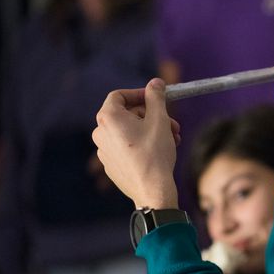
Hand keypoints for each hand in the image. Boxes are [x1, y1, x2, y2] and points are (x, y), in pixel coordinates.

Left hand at [91, 78, 180, 208]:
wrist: (152, 190)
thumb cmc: (155, 154)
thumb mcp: (159, 120)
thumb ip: (156, 97)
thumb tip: (155, 82)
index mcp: (108, 118)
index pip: (119, 95)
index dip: (139, 94)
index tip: (156, 97)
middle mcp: (100, 132)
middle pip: (127, 114)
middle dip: (152, 116)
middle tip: (173, 123)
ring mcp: (104, 150)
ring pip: (129, 131)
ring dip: (151, 131)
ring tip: (172, 139)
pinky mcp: (111, 165)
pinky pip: (126, 147)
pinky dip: (142, 144)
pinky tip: (160, 152)